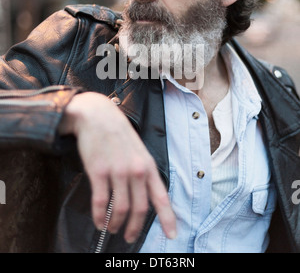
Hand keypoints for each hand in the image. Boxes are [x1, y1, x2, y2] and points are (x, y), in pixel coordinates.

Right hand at [58, 92, 176, 243]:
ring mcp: (117, 172)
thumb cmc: (119, 133)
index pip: (161, 197)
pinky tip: (99, 221)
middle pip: (140, 209)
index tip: (172, 235)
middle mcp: (136, 171)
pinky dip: (99, 216)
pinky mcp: (98, 172)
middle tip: (129, 237)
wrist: (98, 116)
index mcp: (148, 166)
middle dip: (135, 228)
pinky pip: (100, 202)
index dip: (168, 219)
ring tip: (112, 229)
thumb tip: (143, 195)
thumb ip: (143, 172)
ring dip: (116, 224)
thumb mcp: (139, 151)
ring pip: (120, 209)